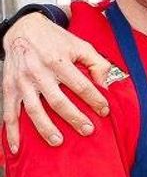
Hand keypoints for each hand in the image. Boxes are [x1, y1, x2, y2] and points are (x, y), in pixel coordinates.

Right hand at [2, 13, 111, 151]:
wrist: (23, 29)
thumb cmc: (56, 40)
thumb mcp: (80, 45)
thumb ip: (97, 63)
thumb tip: (106, 85)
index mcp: (58, 61)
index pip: (80, 85)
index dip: (95, 99)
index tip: (105, 110)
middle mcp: (38, 72)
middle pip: (58, 101)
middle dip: (74, 118)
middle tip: (88, 130)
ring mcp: (22, 82)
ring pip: (34, 110)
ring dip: (45, 128)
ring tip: (58, 141)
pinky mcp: (8, 88)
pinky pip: (9, 113)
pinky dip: (11, 132)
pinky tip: (16, 147)